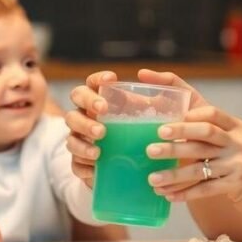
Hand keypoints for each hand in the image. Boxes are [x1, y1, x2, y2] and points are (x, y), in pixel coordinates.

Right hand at [64, 69, 207, 187]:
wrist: (165, 168)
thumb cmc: (162, 131)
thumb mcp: (169, 108)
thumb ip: (166, 84)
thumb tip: (143, 73)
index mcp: (105, 100)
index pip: (93, 83)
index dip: (98, 78)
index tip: (112, 79)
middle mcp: (89, 117)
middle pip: (76, 104)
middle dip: (87, 106)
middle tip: (103, 114)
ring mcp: (84, 140)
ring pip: (71, 136)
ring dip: (82, 140)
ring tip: (99, 150)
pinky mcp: (85, 165)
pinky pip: (76, 164)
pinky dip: (83, 165)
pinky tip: (95, 167)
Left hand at [146, 105, 241, 216]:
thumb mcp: (240, 143)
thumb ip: (215, 137)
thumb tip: (176, 134)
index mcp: (238, 127)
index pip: (211, 113)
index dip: (187, 115)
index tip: (165, 121)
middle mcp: (240, 142)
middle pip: (204, 133)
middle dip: (177, 137)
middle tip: (153, 143)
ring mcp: (239, 164)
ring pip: (200, 166)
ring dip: (173, 173)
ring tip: (152, 178)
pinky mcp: (237, 185)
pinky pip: (205, 189)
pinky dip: (185, 193)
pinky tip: (169, 196)